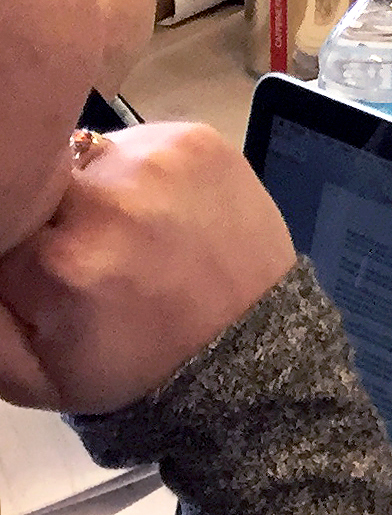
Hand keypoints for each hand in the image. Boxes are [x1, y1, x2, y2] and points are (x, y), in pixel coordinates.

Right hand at [0, 123, 294, 413]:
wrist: (245, 338)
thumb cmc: (135, 362)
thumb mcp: (35, 375)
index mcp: (61, 262)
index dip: (12, 243)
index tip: (36, 263)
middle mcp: (109, 200)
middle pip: (36, 180)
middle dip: (45, 212)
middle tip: (78, 250)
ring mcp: (158, 161)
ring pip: (82, 155)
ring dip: (87, 187)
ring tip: (120, 231)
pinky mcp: (196, 139)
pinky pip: (132, 141)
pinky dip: (132, 170)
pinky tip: (154, 209)